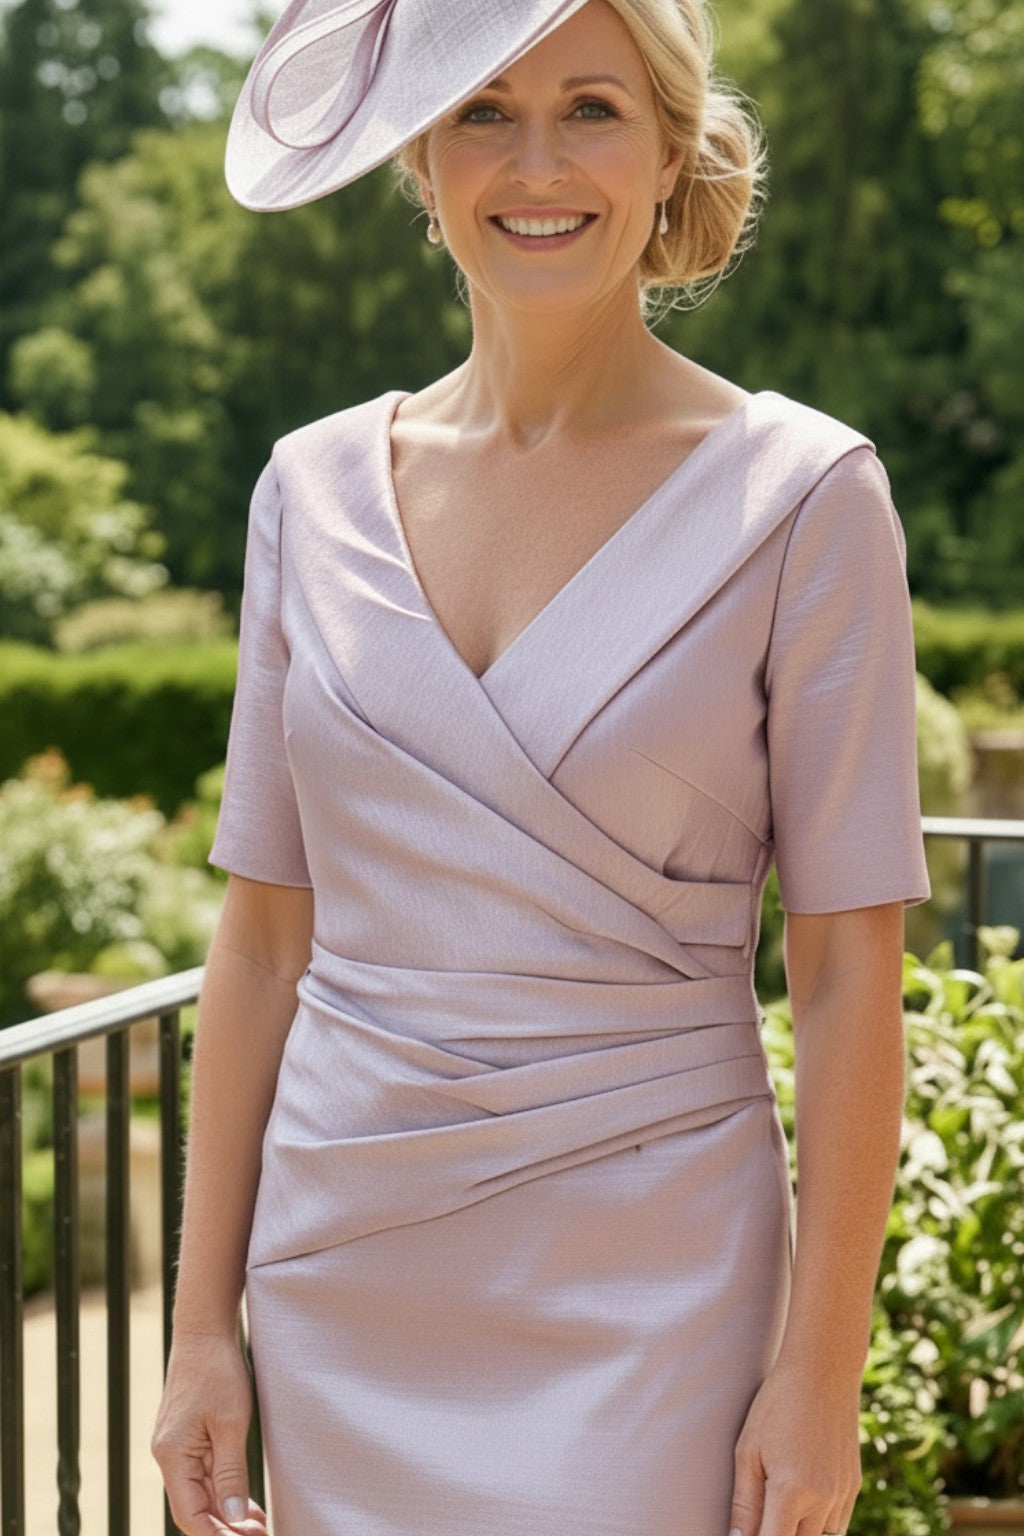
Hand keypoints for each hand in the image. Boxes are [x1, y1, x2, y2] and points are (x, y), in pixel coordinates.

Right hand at [151, 1332, 269, 1534]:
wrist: (204, 1331)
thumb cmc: (217, 1371)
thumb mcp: (230, 1423)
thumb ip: (230, 1473)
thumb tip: (231, 1519)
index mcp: (172, 1456)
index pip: (190, 1514)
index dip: (215, 1535)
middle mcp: (169, 1456)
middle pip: (194, 1508)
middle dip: (224, 1528)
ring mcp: (177, 1447)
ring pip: (200, 1493)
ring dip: (227, 1513)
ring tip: (259, 1527)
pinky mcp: (188, 1437)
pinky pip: (203, 1474)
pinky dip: (224, 1491)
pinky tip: (246, 1504)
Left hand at [728, 1360, 861, 1535]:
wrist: (822, 1372)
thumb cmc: (777, 1406)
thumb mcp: (748, 1451)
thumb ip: (744, 1503)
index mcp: (791, 1491)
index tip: (746, 1535)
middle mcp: (822, 1499)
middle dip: (776, 1533)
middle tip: (761, 1515)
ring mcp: (842, 1494)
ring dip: (799, 1531)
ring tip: (781, 1504)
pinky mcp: (854, 1486)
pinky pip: (837, 1524)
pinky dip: (819, 1523)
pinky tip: (803, 1501)